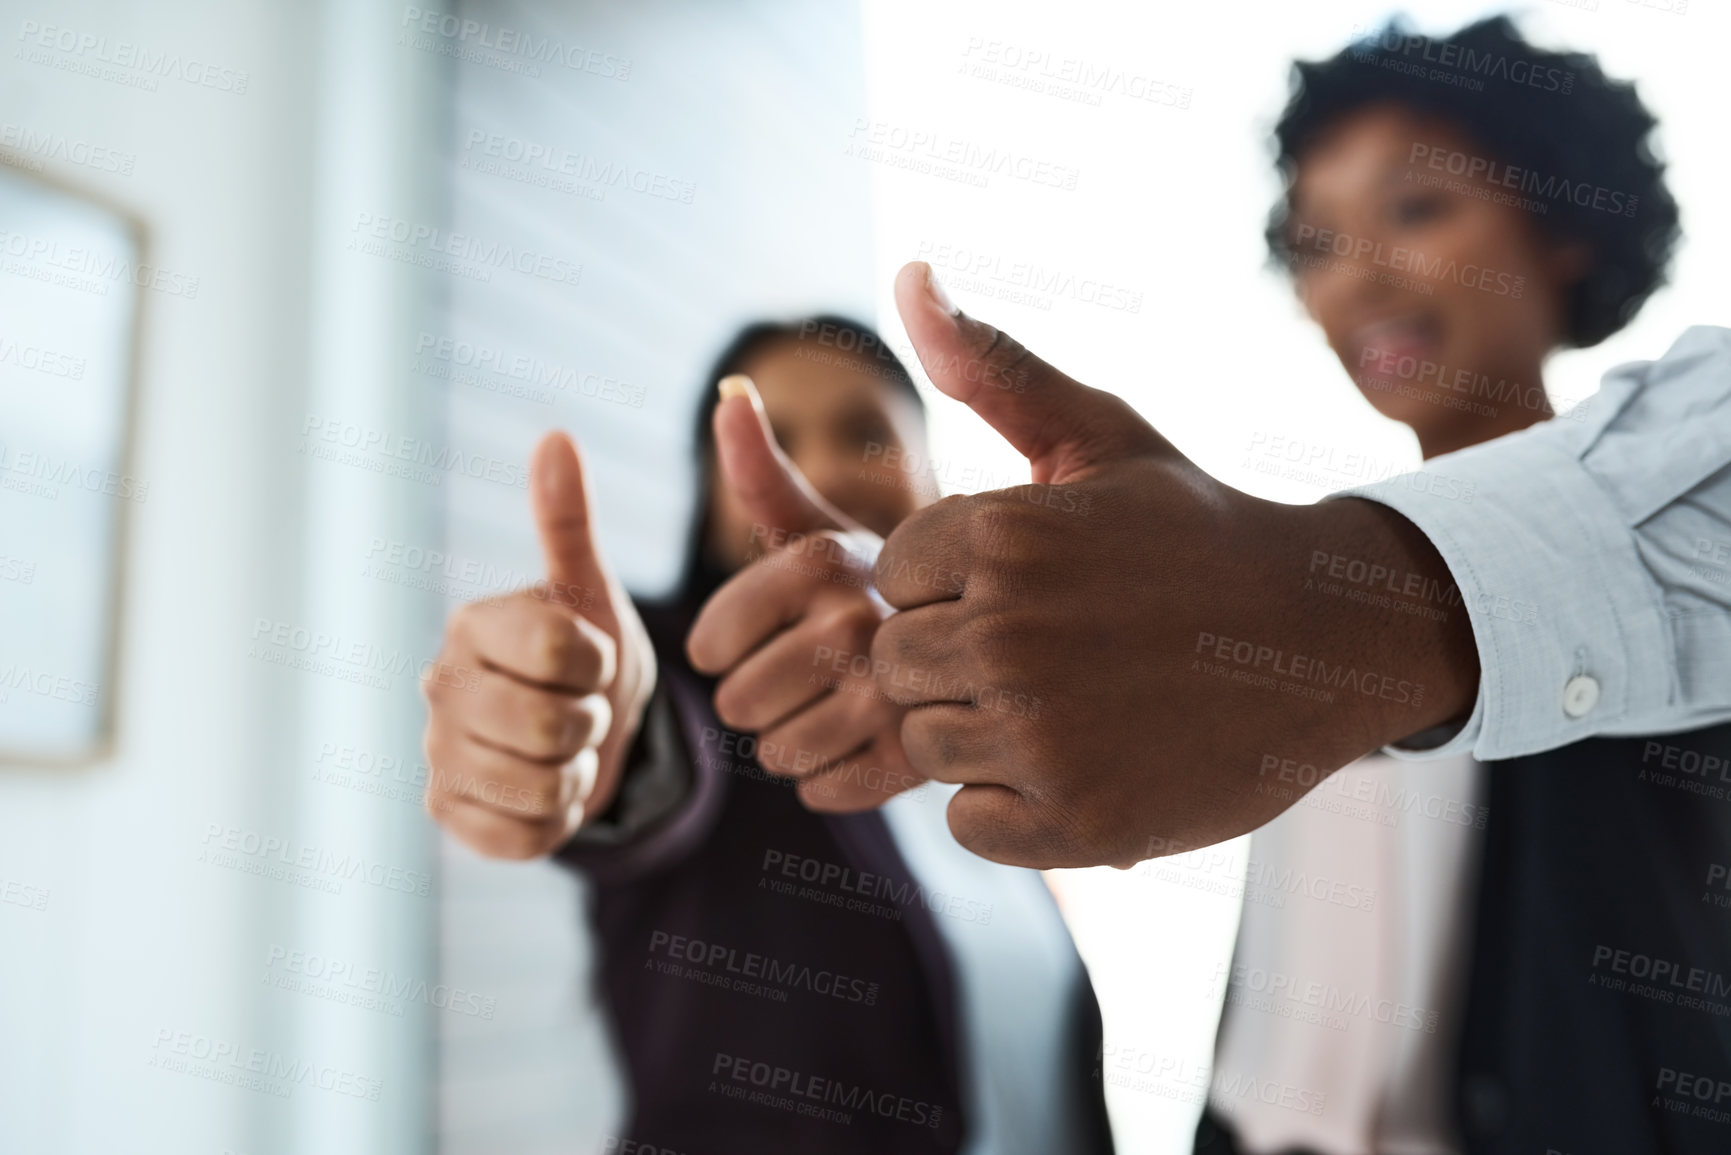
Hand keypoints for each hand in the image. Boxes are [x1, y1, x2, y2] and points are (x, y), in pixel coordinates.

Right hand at [421, 433, 654, 858]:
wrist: (585, 731)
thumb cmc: (588, 652)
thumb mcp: (591, 591)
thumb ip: (568, 522)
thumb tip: (556, 436)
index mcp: (473, 625)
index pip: (562, 651)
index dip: (598, 665)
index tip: (591, 660)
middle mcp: (439, 685)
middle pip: (552, 727)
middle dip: (592, 725)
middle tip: (584, 710)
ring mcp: (436, 754)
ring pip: (541, 787)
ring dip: (577, 775)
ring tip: (568, 749)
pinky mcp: (446, 814)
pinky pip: (525, 837)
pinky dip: (557, 821)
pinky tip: (548, 790)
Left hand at [686, 376, 927, 811]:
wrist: (1074, 634)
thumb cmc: (916, 582)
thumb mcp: (845, 519)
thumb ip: (770, 472)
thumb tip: (724, 395)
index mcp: (845, 554)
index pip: (716, 634)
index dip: (724, 641)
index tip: (767, 630)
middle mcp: (877, 622)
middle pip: (742, 700)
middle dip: (757, 696)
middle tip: (810, 676)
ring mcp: (906, 700)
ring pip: (781, 754)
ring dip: (796, 741)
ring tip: (844, 708)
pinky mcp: (932, 767)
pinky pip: (829, 791)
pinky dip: (836, 779)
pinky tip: (872, 746)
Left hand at [870, 261, 1479, 867]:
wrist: (1324, 638)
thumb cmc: (1194, 531)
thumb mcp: (1102, 432)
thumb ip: (992, 366)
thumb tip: (907, 273)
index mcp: (1001, 533)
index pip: (892, 576)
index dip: (953, 582)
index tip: (1028, 581)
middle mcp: (1009, 632)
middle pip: (897, 663)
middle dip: (956, 656)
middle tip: (1049, 649)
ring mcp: (1043, 734)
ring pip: (926, 744)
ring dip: (982, 732)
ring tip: (1067, 701)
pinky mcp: (1075, 822)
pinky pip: (968, 823)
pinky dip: (1011, 805)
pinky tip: (1077, 761)